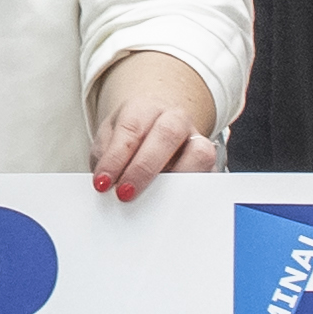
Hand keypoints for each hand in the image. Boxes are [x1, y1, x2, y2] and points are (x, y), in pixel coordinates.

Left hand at [88, 50, 219, 197]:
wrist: (155, 129)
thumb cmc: (129, 139)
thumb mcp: (108, 141)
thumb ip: (106, 159)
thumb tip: (107, 186)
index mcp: (146, 108)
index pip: (132, 127)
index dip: (116, 157)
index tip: (103, 182)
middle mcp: (176, 119)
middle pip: (167, 134)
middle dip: (144, 167)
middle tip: (125, 193)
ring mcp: (197, 140)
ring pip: (200, 153)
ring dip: (176, 179)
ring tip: (154, 201)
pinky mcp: (209, 165)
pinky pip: (208, 177)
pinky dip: (191, 193)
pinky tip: (171, 205)